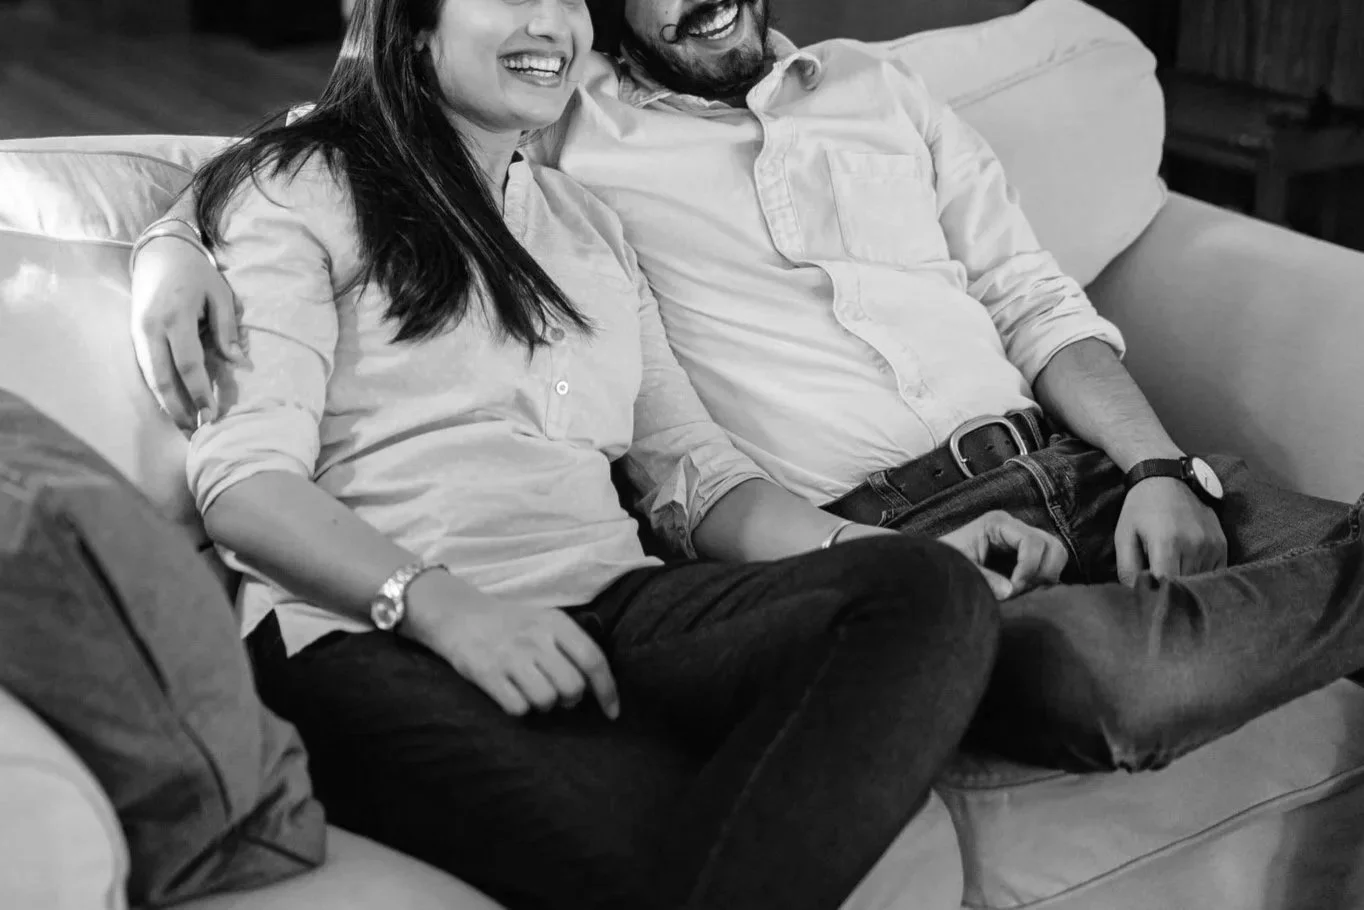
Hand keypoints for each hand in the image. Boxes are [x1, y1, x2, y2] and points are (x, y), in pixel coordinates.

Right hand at [129, 232, 243, 429]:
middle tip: (196, 432)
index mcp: (175, 318)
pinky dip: (159, 391)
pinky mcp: (134, 336)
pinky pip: (146, 369)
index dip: (199, 392)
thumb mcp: (219, 294)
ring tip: (185, 427)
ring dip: (166, 404)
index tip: (211, 415)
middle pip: (162, 379)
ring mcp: (138, 333)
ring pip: (150, 378)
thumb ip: (227, 329)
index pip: (187, 365)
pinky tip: (172, 406)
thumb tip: (237, 362)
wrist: (159, 253)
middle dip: (178, 409)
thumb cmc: (196, 273)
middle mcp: (151, 329)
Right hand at [405, 572, 620, 718]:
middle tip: (558, 693)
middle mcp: (535, 638)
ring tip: (533, 692)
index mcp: (556, 623)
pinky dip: (519, 709)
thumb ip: (573, 646)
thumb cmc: (512, 624)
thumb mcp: (546, 621)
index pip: (593, 660)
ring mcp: (510, 656)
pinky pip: (518, 708)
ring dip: (544, 705)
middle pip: (573, 687)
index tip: (612, 713)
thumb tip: (598, 685)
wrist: (459, 615)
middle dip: (570, 700)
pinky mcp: (486, 674)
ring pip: (546, 701)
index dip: (607, 690)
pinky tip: (512, 694)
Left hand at [938, 510, 1068, 599]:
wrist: (935, 563)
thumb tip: (1011, 590)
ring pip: (1056, 553)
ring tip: (1024, 591)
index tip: (1014, 590)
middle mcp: (1014, 526)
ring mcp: (1022, 538)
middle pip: (1052, 545)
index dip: (1029, 568)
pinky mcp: (1025, 552)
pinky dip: (1043, 578)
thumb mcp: (962, 570)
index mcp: (997, 523)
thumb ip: (985, 579)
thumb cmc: (945, 561)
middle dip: (1042, 572)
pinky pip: (1048, 563)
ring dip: (1046, 576)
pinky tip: (1025, 590)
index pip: (1032, 542)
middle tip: (1021, 592)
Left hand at [1115, 478, 1226, 585]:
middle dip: (1169, 591)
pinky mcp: (1222, 545)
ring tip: (1171, 571)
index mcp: (1167, 543)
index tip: (1148, 595)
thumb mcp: (1124, 536)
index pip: (1166, 585)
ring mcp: (1211, 545)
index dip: (1156, 594)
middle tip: (1157, 586)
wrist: (1168, 479)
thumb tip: (1136, 596)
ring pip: (1199, 582)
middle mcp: (1194, 545)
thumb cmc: (1140, 509)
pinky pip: (1214, 574)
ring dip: (1185, 583)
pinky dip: (1200, 576)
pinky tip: (1186, 566)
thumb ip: (1127, 569)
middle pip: (1183, 586)